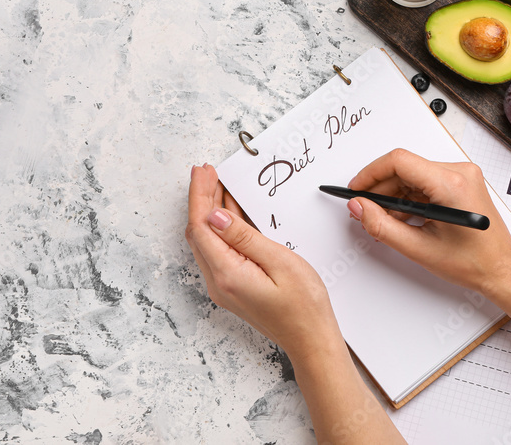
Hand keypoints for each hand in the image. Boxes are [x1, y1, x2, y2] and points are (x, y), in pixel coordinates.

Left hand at [185, 164, 341, 360]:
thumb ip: (245, 237)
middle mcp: (218, 282)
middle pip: (199, 232)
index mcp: (227, 274)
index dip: (199, 195)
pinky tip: (228, 212)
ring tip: (216, 184)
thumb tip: (216, 216)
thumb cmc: (304, 306)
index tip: (204, 171)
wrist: (311, 339)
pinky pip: (218, 250)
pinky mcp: (232, 287)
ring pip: (207, 240)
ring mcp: (223, 287)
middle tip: (208, 171)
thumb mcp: (279, 262)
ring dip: (209, 211)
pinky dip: (219, 227)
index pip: (201, 226)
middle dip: (201, 198)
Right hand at [346, 149, 510, 296]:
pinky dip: (410, 197)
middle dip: (381, 189)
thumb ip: (381, 226)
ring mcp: (463, 175)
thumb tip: (359, 207)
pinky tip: (403, 218)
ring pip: (413, 175)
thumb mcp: (419, 248)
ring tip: (385, 221)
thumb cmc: (473, 262)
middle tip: (365, 210)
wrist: (501, 269)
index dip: (371, 173)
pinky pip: (426, 181)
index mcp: (451, 184)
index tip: (356, 188)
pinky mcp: (462, 182)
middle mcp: (460, 172)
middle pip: (405, 168)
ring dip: (394, 195)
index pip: (399, 161)